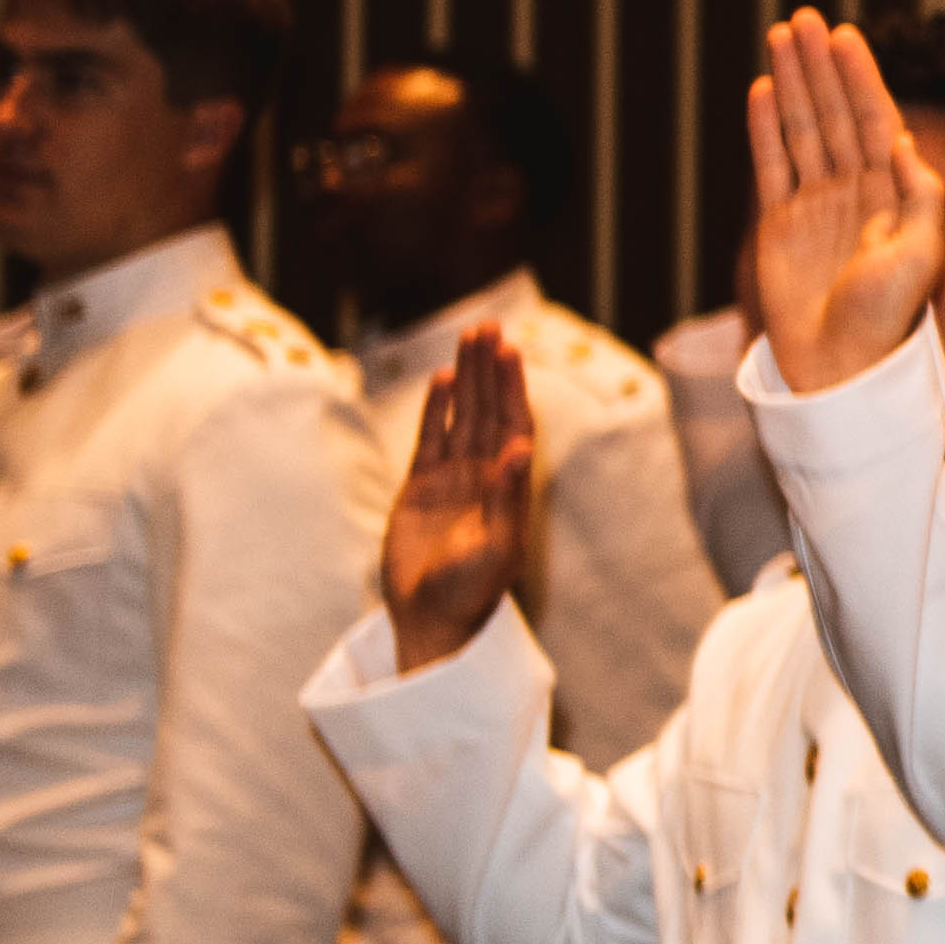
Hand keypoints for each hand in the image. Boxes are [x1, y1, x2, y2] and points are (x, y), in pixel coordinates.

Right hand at [382, 327, 542, 670]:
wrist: (433, 617)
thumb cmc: (472, 590)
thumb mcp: (496, 546)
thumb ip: (508, 499)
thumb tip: (522, 451)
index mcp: (510, 484)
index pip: (514, 422)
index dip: (512, 386)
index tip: (510, 348)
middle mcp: (485, 474)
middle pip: (489, 409)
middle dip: (489, 369)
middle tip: (487, 326)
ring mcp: (453, 478)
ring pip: (462, 416)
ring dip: (466, 379)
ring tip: (467, 338)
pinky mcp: (421, 488)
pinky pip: (432, 439)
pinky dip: (437, 410)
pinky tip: (442, 380)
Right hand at [747, 15, 944, 397]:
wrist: (840, 364)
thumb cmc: (888, 317)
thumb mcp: (922, 255)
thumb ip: (920, 197)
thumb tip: (903, 141)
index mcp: (894, 193)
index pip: (873, 119)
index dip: (860, 77)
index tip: (845, 35)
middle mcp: (854, 190)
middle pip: (832, 113)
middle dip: (819, 66)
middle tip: (802, 18)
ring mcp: (814, 203)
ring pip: (800, 129)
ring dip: (791, 83)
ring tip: (780, 37)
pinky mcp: (778, 223)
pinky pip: (770, 165)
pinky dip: (764, 128)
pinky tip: (762, 91)